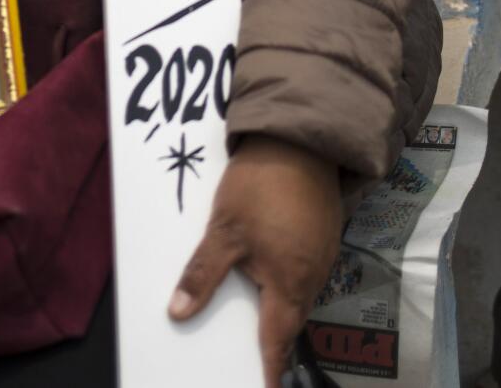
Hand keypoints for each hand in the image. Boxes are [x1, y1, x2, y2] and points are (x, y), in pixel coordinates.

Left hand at [170, 137, 343, 387]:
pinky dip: (282, 281)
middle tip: (249, 358)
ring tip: (248, 319)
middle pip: (289, 319)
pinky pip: (300, 270)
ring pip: (295, 293)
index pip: (277, 339)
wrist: (299, 139)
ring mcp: (321, 254)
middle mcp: (312, 275)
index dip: (270, 367)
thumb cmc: (260, 187)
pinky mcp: (321, 233)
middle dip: (270, 340)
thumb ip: (203, 274)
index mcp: (290, 283)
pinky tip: (262, 273)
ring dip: (276, 308)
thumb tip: (179, 314)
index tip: (265, 387)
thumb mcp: (223, 231)